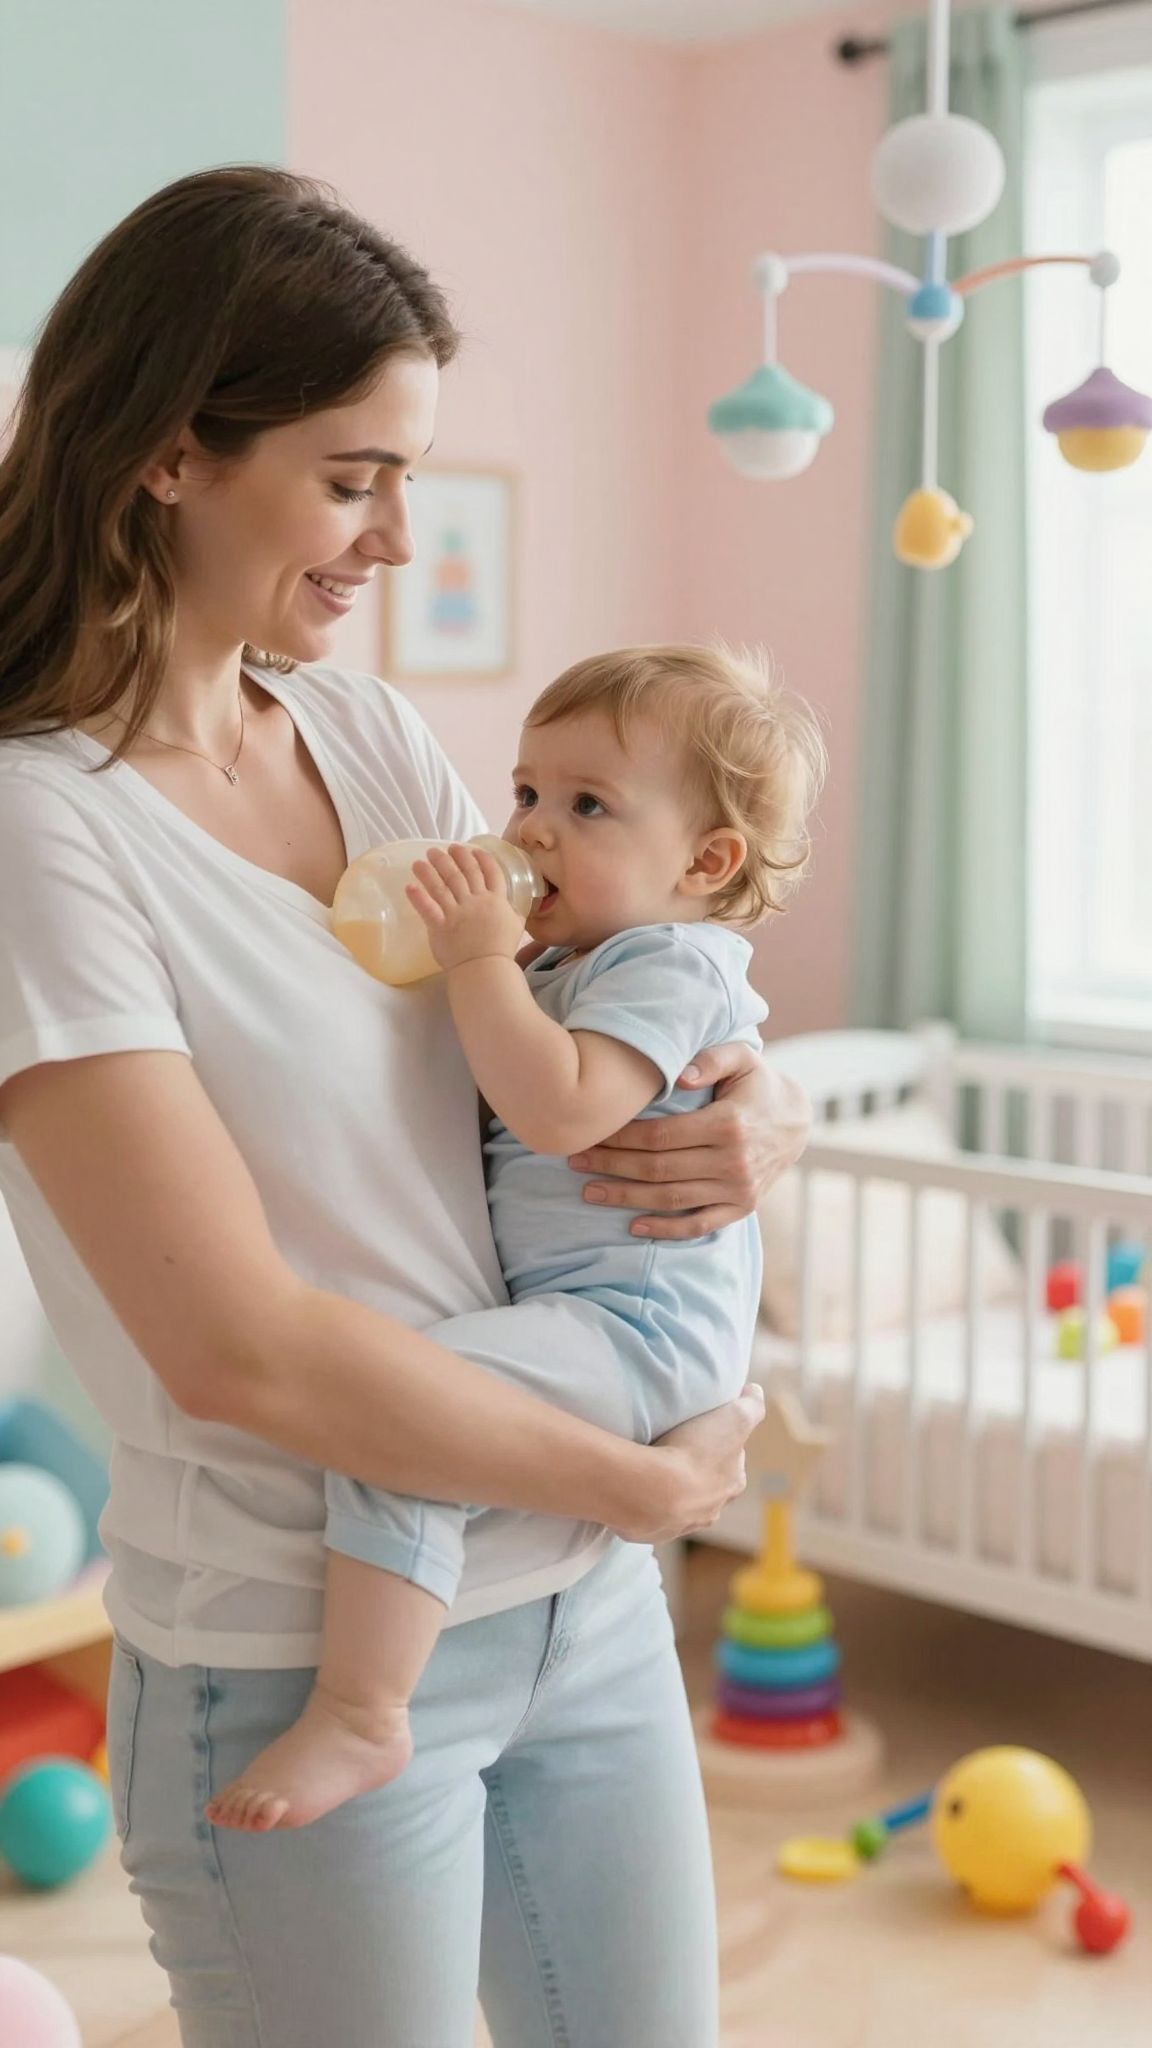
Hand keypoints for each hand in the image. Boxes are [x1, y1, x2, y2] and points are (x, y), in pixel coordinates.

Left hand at [407, 845, 526, 971]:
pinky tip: (409, 886)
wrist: (487, 968)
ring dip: (431, 871)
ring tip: (421, 860)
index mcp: (496, 900)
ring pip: (443, 886)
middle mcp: (476, 901)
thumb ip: (515, 915)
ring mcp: (457, 913)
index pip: (490, 872)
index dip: (480, 859)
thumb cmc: (502, 950)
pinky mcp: (441, 926)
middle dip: (453, 858)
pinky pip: (427, 909)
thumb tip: (518, 910)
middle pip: (464, 873)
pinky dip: (418, 897)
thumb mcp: (516, 927)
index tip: (471, 849)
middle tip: (443, 848)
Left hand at [568, 1042, 810, 1239]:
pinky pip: (698, 1224)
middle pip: (658, 1169)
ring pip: (670, 1198)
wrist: (797, 1121)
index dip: (621, 1137)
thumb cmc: (757, 1084)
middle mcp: (734, 1162)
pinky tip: (633, 1226)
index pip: (661, 1136)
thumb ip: (711, 1059)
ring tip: (589, 1192)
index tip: (591, 1133)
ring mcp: (738, 1189)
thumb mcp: (742, 1058)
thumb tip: (678, 1076)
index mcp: (729, 1124)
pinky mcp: (742, 1208)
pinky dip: (665, 1230)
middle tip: (575, 1161)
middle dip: (611, 1165)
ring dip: (626, 1198)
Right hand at [609, 1384, 764, 1542]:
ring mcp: (682, 1524)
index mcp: (733, 1483)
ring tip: (655, 1472)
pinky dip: (648, 1504)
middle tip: (678, 1452)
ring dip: (673, 1492)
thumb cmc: (696, 1452)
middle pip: (710, 1488)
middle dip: (699, 1474)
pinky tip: (639, 1490)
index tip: (706, 1434)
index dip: (722, 1447)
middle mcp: (712, 1509)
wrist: (653, 1492)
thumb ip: (751, 1404)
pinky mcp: (653, 1531)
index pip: (734, 1464)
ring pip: (683, 1506)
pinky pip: (653, 1516)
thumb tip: (755, 1391)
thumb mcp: (735, 1417)